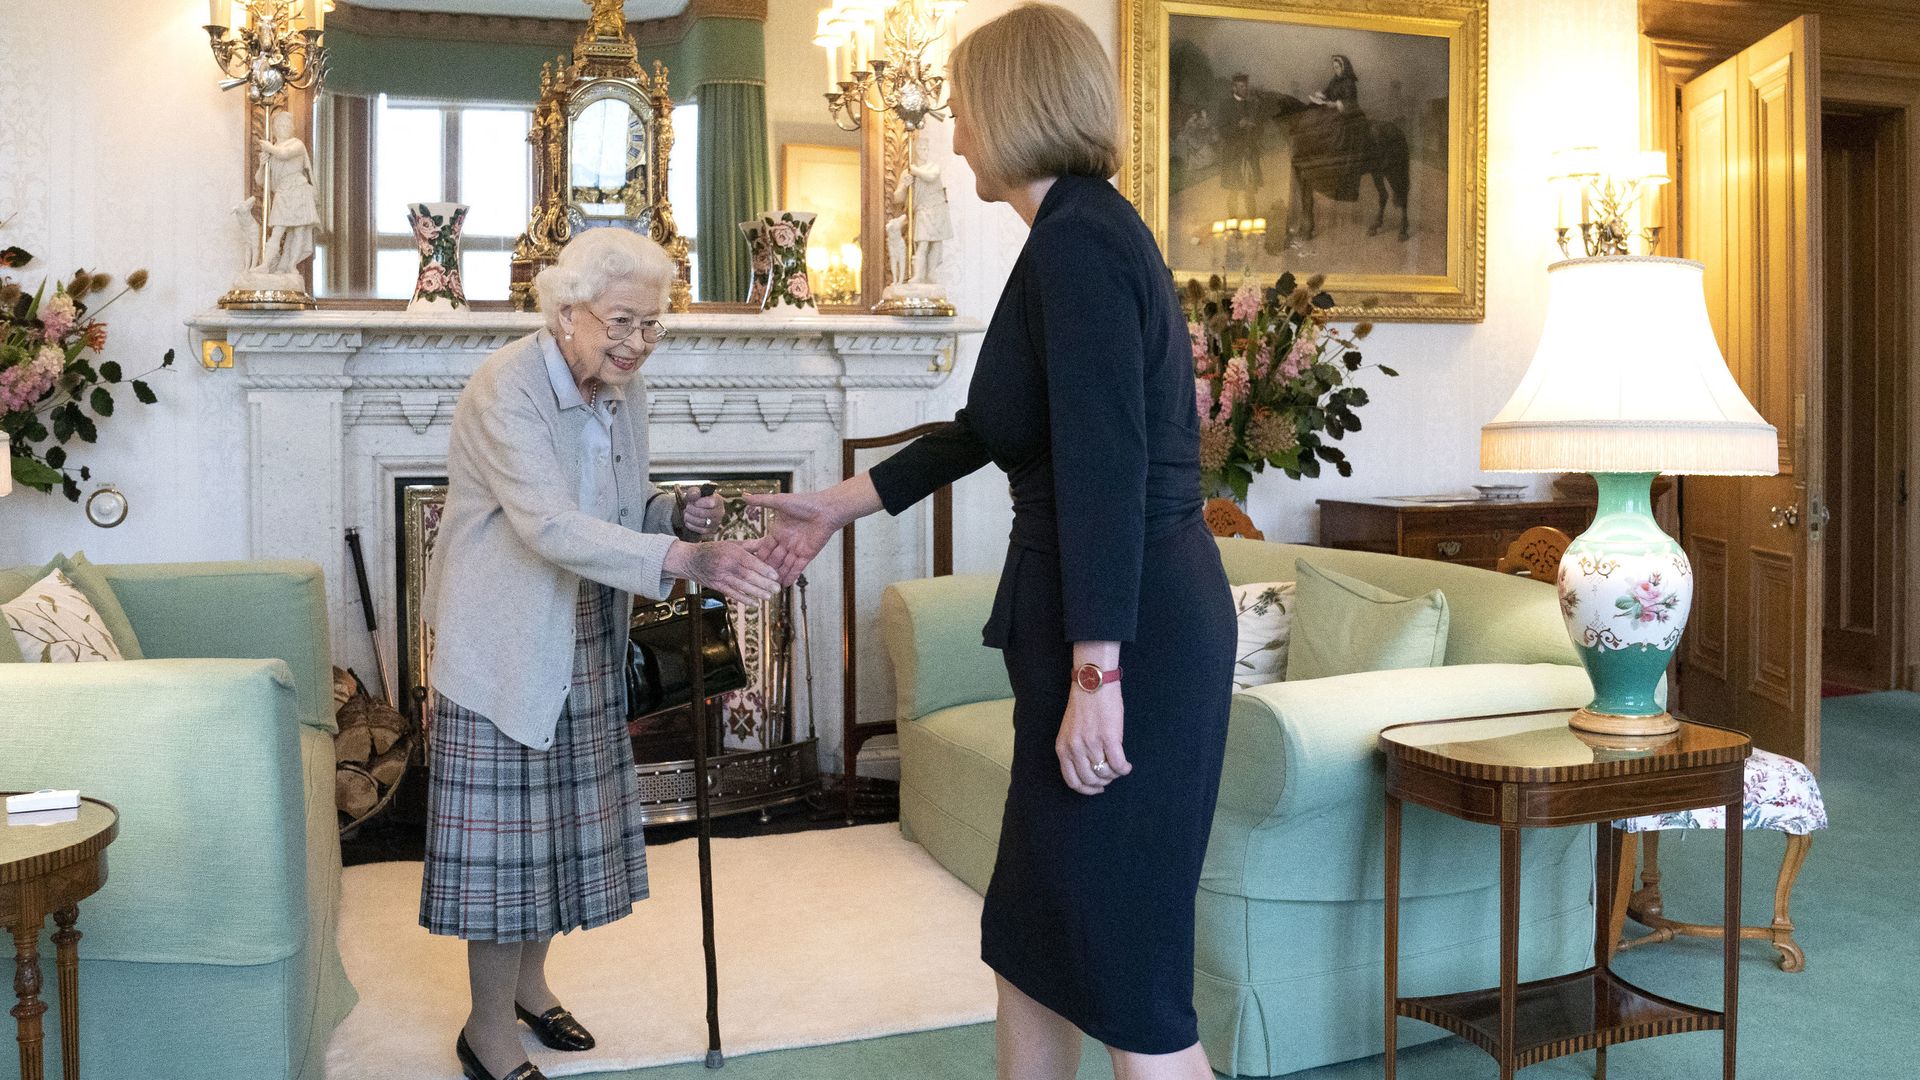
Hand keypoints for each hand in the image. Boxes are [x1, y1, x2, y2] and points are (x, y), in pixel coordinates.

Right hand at [665, 538, 779, 603]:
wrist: (691, 560)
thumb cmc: (714, 550)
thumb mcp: (732, 543)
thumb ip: (751, 545)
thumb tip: (768, 543)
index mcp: (732, 552)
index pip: (751, 562)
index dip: (764, 569)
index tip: (776, 575)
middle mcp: (726, 565)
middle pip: (747, 576)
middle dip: (764, 583)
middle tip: (777, 588)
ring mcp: (721, 577)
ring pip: (741, 586)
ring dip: (756, 593)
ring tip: (769, 597)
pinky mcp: (717, 586)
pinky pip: (732, 594)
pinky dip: (743, 599)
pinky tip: (754, 603)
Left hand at [678, 491, 723, 539]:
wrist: (695, 511)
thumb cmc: (696, 501)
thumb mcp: (693, 494)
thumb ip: (693, 492)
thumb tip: (695, 494)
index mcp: (718, 500)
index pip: (710, 503)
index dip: (699, 503)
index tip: (693, 502)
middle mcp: (720, 512)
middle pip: (704, 513)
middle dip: (691, 510)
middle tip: (687, 508)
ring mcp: (717, 522)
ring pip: (701, 522)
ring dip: (690, 518)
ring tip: (686, 514)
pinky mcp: (712, 531)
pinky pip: (701, 530)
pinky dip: (691, 525)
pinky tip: (688, 521)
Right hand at [742, 489, 846, 585]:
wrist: (827, 509)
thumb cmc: (805, 503)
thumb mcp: (779, 501)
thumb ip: (761, 501)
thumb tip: (743, 496)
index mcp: (778, 530)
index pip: (764, 547)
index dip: (757, 556)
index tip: (746, 565)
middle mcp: (786, 541)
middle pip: (773, 558)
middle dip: (765, 569)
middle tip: (754, 580)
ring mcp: (796, 549)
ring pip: (784, 565)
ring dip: (777, 575)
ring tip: (767, 587)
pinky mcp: (807, 554)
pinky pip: (797, 568)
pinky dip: (791, 576)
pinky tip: (783, 585)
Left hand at [1055, 682, 1131, 795]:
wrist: (1092, 683)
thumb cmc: (1083, 706)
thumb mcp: (1069, 731)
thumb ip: (1075, 750)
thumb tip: (1090, 770)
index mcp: (1063, 748)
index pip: (1072, 781)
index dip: (1087, 789)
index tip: (1097, 788)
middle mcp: (1075, 748)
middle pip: (1090, 780)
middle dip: (1103, 782)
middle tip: (1111, 776)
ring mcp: (1091, 744)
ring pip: (1105, 774)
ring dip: (1114, 774)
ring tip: (1119, 767)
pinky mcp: (1108, 738)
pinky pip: (1118, 764)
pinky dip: (1124, 769)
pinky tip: (1127, 765)